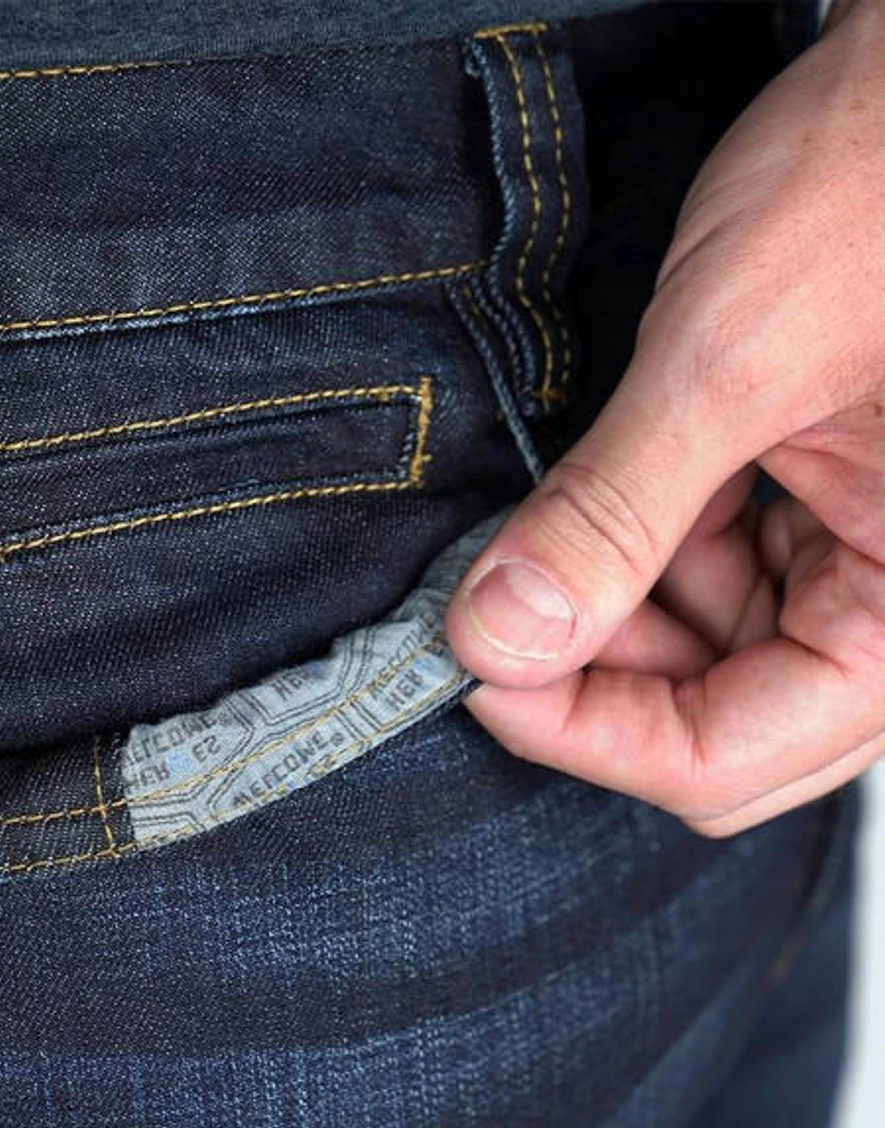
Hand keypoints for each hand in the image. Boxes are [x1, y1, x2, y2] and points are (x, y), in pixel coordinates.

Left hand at [446, 0, 884, 836]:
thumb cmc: (881, 178)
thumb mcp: (733, 361)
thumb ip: (614, 516)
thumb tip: (503, 639)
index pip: (728, 759)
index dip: (582, 730)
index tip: (473, 671)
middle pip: (709, 724)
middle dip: (586, 672)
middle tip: (483, 607)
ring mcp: (849, 561)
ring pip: (692, 660)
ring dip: (595, 612)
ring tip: (530, 539)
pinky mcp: (807, 512)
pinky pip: (698, 582)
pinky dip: (623, 559)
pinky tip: (579, 506)